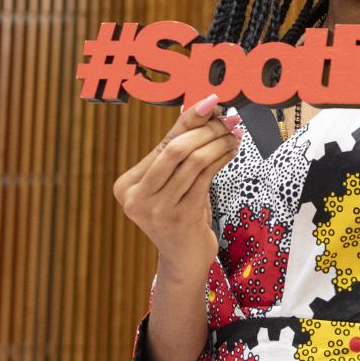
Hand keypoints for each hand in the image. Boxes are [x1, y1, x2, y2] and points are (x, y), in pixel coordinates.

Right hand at [113, 93, 241, 274]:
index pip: (162, 143)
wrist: (184, 258)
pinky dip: (222, 159)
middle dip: (207, 130)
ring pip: (193, 162)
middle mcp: (136, 198)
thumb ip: (179, 149)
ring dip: (219, 143)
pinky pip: (206, 178)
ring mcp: (157, 210)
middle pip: (175, 149)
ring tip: (234, 134)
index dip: (189, 119)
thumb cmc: (179, 213)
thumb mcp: (172, 182)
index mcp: (126, 186)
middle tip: (229, 119)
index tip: (212, 102)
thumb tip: (201, 107)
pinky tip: (231, 151)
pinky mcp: (181, 217)